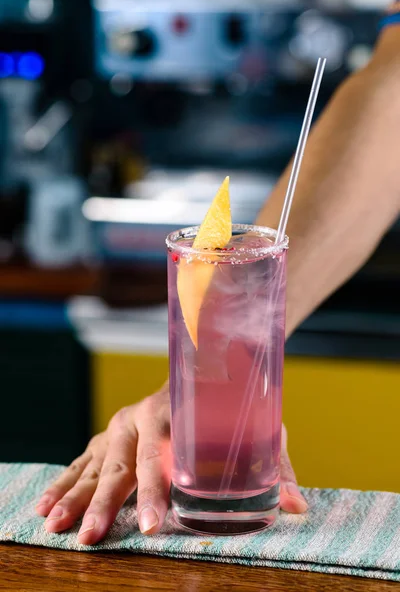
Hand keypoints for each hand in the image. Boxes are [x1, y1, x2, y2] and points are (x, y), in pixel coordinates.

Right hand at [36, 387, 306, 544]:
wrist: (206, 363)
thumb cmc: (230, 403)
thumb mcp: (258, 430)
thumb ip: (275, 467)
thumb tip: (296, 508)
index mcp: (172, 411)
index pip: (161, 454)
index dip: (156, 490)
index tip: (154, 524)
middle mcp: (139, 416)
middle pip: (118, 463)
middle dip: (104, 503)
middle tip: (91, 537)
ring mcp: (120, 425)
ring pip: (93, 463)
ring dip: (74, 495)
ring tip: (54, 526)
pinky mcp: (109, 435)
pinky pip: (82, 460)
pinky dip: (64, 482)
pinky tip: (46, 507)